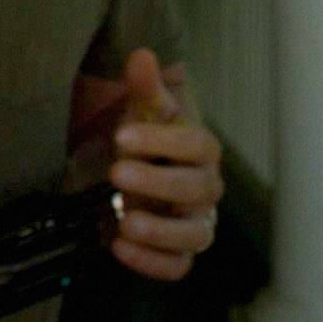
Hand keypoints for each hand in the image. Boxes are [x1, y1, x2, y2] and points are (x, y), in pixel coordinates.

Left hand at [108, 48, 223, 280]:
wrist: (142, 173)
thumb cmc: (148, 139)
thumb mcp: (143, 111)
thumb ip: (145, 88)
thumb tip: (142, 55)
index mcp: (201, 151)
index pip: (197, 145)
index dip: (163, 141)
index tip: (122, 135)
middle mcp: (206, 189)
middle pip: (196, 190)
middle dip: (158, 183)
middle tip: (117, 172)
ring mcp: (195, 223)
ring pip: (195, 236)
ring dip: (162, 232)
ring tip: (125, 222)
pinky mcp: (179, 252)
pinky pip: (178, 266)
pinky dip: (153, 263)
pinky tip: (119, 248)